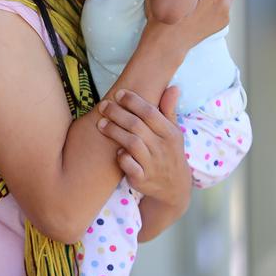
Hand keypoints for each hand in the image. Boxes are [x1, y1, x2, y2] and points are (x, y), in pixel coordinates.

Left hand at [97, 87, 190, 208]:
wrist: (174, 187)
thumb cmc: (169, 152)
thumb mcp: (174, 133)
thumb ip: (169, 110)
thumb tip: (173, 87)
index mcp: (170, 134)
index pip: (151, 113)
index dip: (134, 101)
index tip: (119, 93)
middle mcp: (162, 148)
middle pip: (137, 126)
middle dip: (118, 114)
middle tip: (103, 106)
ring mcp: (152, 165)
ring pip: (132, 144)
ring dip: (114, 132)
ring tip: (100, 124)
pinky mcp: (142, 179)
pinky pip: (129, 166)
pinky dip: (121, 157)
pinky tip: (114, 150)